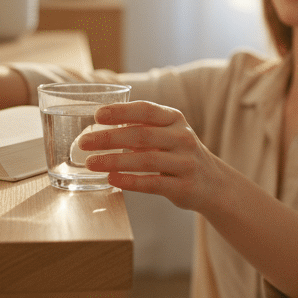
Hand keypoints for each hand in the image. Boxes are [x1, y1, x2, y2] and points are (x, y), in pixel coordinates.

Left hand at [80, 101, 235, 212]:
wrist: (214, 183)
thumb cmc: (179, 155)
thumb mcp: (167, 134)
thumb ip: (140, 128)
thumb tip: (97, 129)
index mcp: (175, 120)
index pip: (146, 110)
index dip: (121, 111)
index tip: (97, 115)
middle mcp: (182, 138)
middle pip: (141, 135)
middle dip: (109, 138)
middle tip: (83, 142)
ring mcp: (185, 163)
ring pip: (146, 160)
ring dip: (114, 161)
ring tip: (91, 163)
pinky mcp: (184, 187)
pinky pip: (153, 184)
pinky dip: (130, 181)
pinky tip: (112, 179)